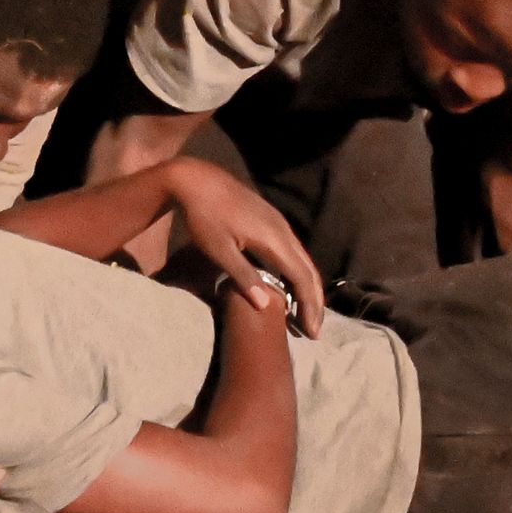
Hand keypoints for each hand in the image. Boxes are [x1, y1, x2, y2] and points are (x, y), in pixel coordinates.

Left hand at [165, 164, 328, 332]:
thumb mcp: (219, 249)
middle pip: (309, 270)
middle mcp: (284, 231)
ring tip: (306, 313)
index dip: (309, 306)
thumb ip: (243, 276)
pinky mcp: (271, 220)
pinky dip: (298, 272)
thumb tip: (266, 306)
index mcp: (274, 239)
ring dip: (308, 287)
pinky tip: (291, 284)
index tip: (311, 332)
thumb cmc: (204, 216)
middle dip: (315, 301)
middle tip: (314, 330)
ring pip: (303, 260)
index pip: (302, 278)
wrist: (196, 179)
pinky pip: (294, 251)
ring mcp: (279, 223)